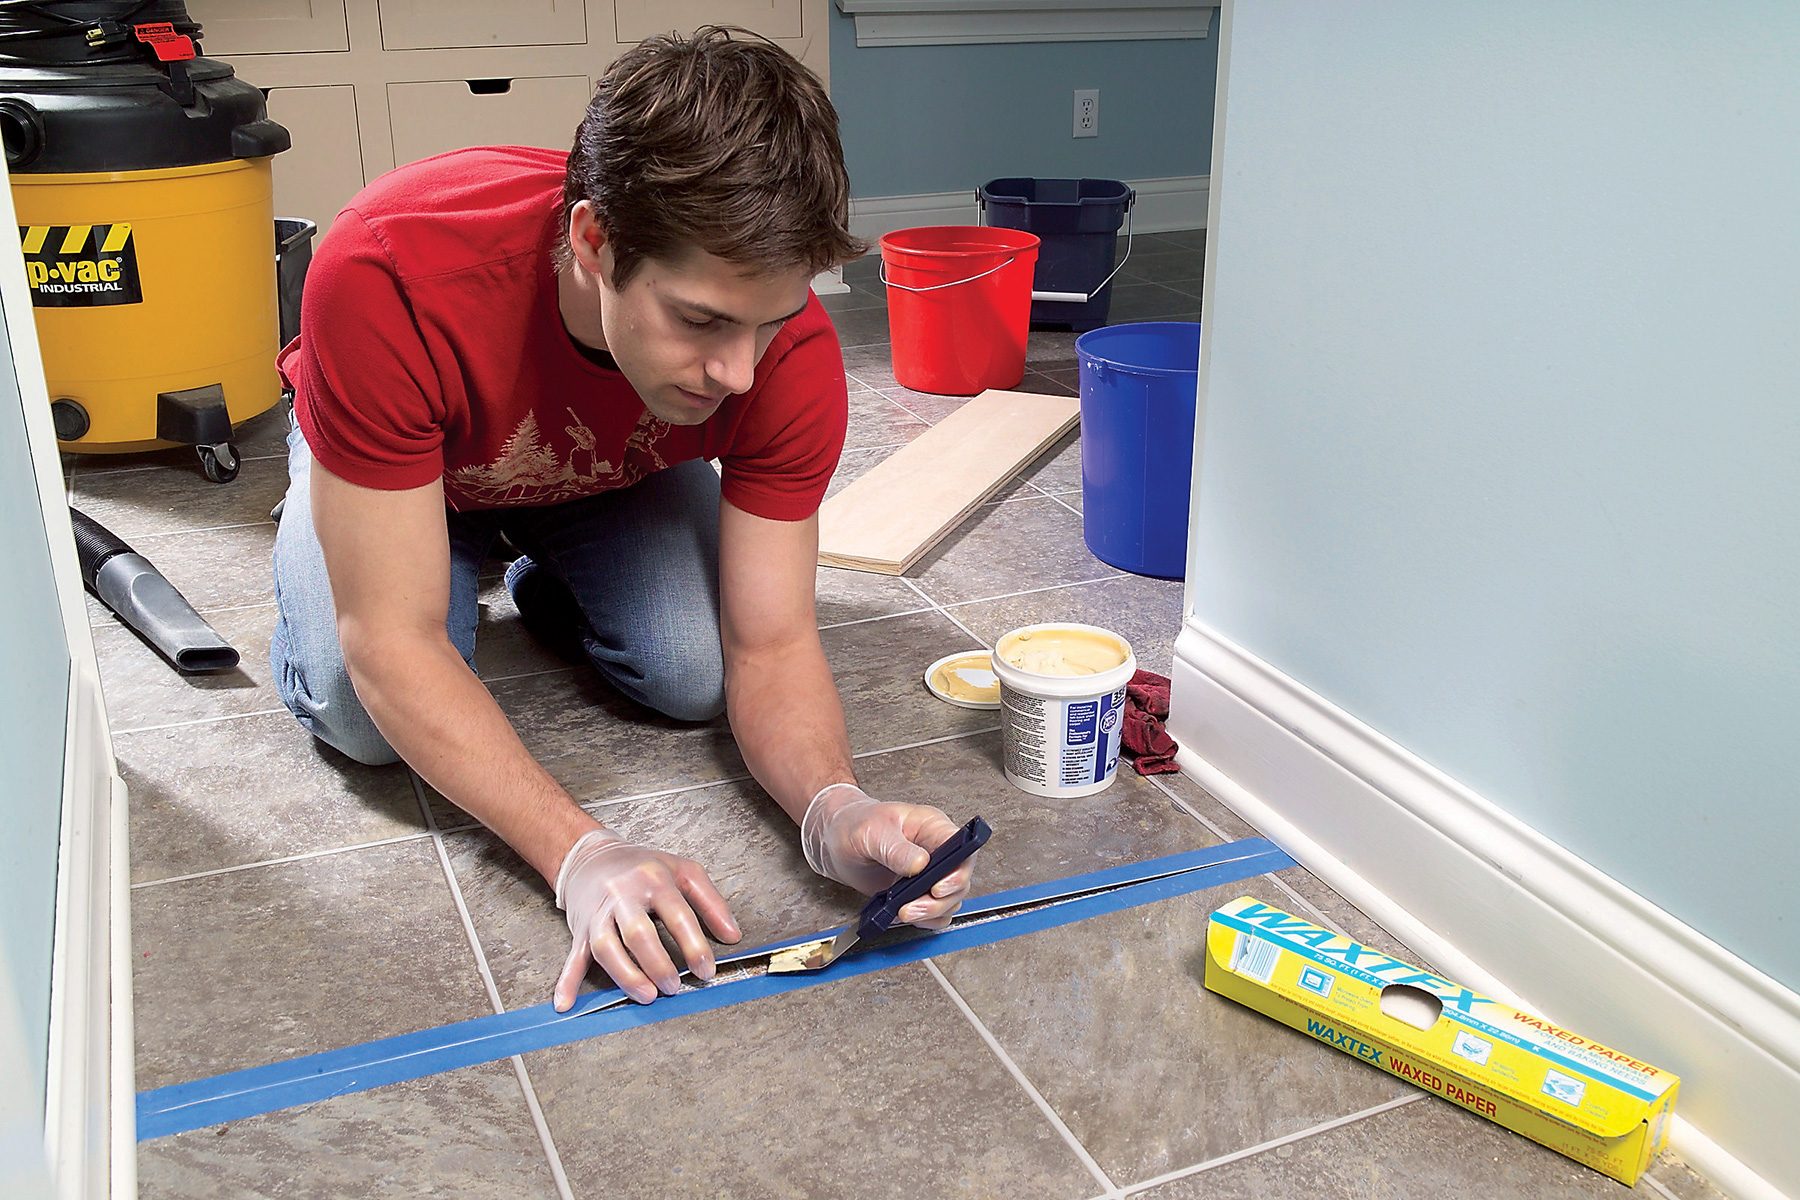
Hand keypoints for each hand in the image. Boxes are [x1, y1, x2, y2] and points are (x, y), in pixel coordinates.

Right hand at [553, 829, 740, 1010]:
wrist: (591, 856)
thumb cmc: (642, 867)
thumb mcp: (683, 871)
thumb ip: (711, 901)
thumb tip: (733, 935)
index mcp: (653, 880)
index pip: (677, 915)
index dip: (694, 945)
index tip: (706, 971)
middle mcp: (622, 895)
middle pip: (638, 933)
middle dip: (658, 965)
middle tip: (675, 986)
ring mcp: (598, 914)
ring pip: (606, 947)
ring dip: (626, 975)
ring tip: (647, 995)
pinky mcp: (579, 930)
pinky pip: (572, 957)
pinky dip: (567, 982)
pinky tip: (566, 1003)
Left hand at [799, 784, 974, 928]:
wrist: (836, 841)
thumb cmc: (854, 825)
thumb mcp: (872, 832)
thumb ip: (896, 849)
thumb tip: (920, 864)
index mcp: (932, 827)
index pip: (962, 849)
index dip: (957, 872)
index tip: (938, 888)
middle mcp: (937, 850)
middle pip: (959, 881)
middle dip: (938, 901)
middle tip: (910, 907)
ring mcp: (930, 873)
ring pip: (949, 900)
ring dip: (930, 913)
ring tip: (902, 912)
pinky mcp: (918, 891)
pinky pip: (934, 912)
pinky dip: (923, 920)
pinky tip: (901, 915)